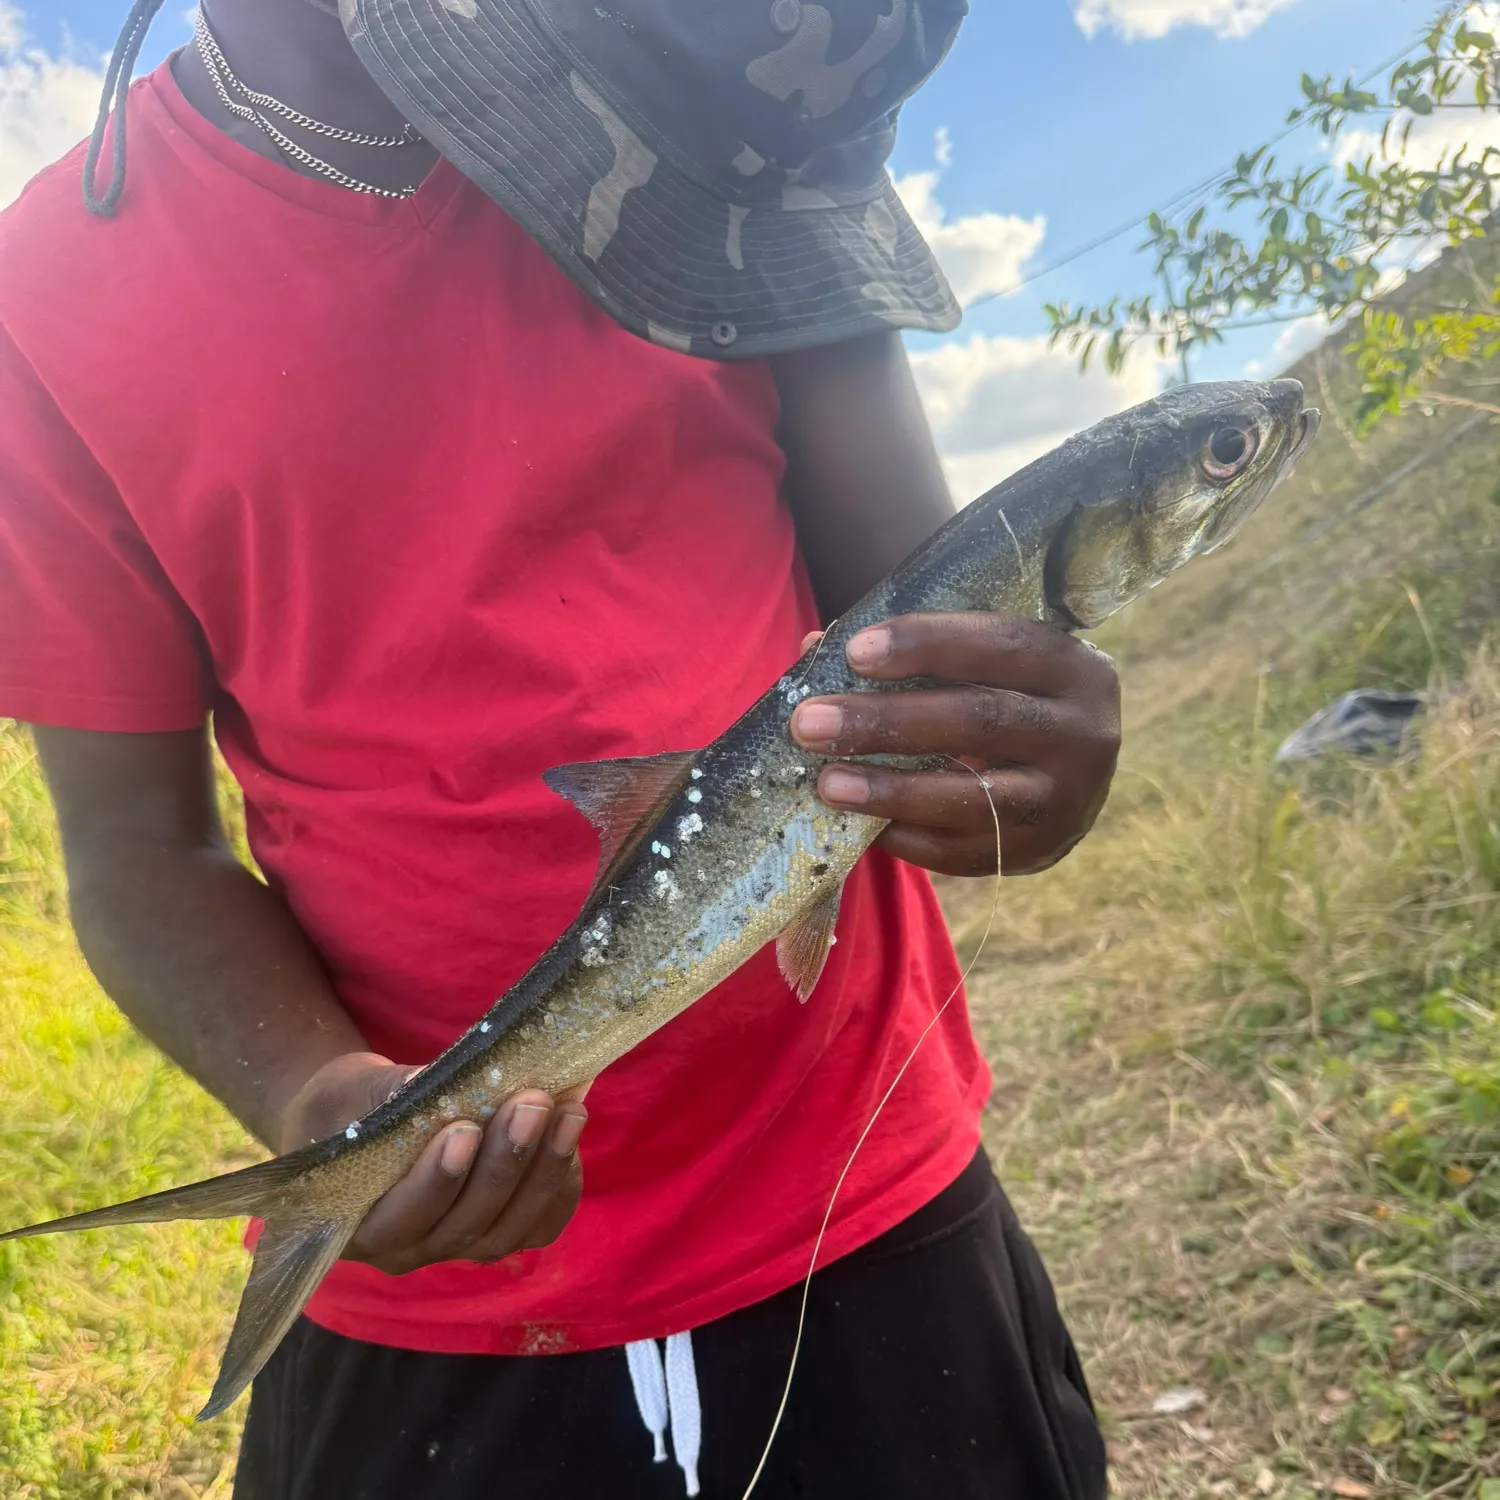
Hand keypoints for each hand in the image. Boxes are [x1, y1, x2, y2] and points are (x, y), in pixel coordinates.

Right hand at [278, 1052, 588, 1273]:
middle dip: (504, 1163)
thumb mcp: (352, 1093)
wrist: (360, 1118)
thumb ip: (390, 1096)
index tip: (466, 1128)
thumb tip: (432, 1085)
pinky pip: (539, 1226)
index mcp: (359, 1226)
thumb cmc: (347, 1108)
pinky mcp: (497, 1232)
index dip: (437, 1179)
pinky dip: (560, 1185)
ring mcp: (457, 1248)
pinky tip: (570, 1133)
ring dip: (544, 1171)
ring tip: (567, 1112)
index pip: (401, 1217)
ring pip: (509, 1230)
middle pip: (465, 1226)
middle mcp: (410, 1250)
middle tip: (532, 1103)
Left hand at [789, 614, 1119, 876]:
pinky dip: (909, 838)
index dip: (926, 645)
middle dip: (885, 721)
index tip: (854, 652)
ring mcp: (1069, 799)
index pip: (998, 645)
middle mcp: (1084, 732)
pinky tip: (862, 824)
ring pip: (973, 796)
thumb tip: (814, 645)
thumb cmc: (1007, 696)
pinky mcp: (1042, 851)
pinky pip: (966, 852)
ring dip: (891, 790)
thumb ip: (911, 652)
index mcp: (1071, 665)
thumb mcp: (982, 663)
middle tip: (809, 723)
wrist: (1071, 775)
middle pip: (977, 720)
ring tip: (826, 782)